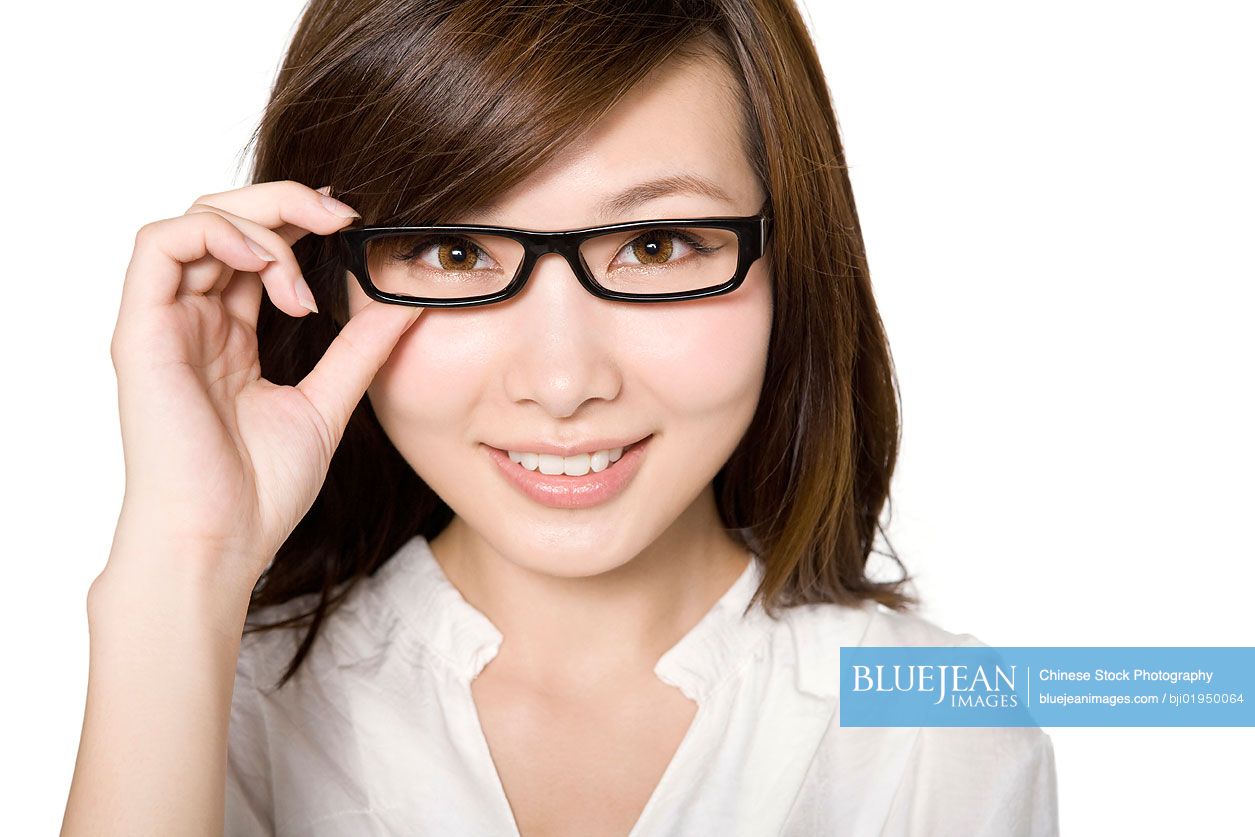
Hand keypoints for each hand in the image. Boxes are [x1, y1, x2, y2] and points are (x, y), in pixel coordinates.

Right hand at [105, 180, 422, 593]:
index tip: (352, 223)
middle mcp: (194, 320)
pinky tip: (267, 265)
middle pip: (225, 221)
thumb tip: (408, 305)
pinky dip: (218, 234)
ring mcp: (165, 323)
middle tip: (340, 215)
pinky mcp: (142, 331)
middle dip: (284, 203)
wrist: (222, 541)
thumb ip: (359, 351)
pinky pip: (161, 244)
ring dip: (258, 222)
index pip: (256, 250)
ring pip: (195, 220)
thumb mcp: (328, 404)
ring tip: (302, 274)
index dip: (298, 221)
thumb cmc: (261, 490)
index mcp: (230, 335)